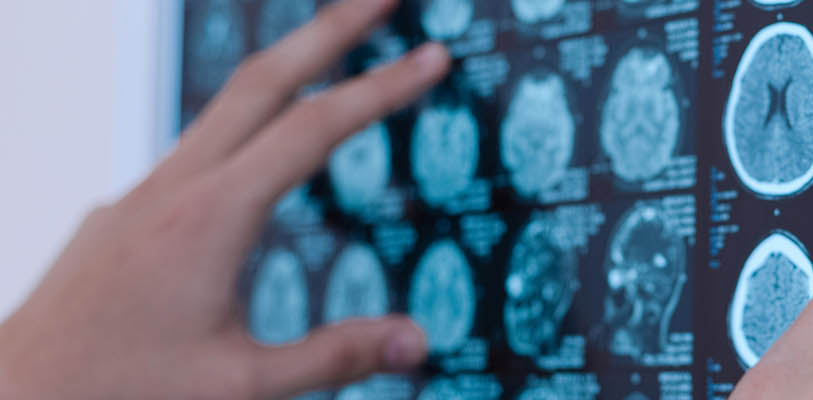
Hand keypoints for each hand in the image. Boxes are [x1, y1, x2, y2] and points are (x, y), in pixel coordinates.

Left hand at [0, 0, 448, 397]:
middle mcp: (170, 190)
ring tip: (327, 55)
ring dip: (283, 72)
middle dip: (329, 29)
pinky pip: (190, 154)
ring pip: (221, 110)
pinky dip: (240, 130)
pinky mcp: (117, 218)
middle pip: (262, 80)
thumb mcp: (241, 385)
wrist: (12, 397)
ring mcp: (136, 197)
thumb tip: (415, 341)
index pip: (315, 128)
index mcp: (211, 219)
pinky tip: (253, 164)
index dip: (383, 87)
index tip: (429, 58)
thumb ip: (335, 357)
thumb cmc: (112, 390)